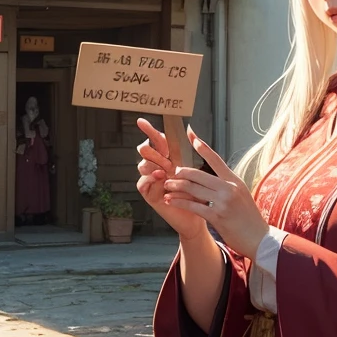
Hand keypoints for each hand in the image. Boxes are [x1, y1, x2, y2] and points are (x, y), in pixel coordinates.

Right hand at [135, 117, 204, 240]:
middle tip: (159, 154)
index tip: (141, 121)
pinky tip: (158, 178)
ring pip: (143, 166)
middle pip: (146, 151)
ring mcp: (152, 181)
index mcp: (168, 159)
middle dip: (151, 150)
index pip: (156, 141)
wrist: (195, 216)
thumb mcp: (193, 169)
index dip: (148, 131)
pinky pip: (142, 184)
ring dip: (152, 166)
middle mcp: (157, 168)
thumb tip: (189, 129)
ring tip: (164, 170)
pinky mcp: (150, 195)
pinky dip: (149, 180)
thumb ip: (187, 152)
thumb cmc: (196, 192)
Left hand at [163, 129, 267, 260]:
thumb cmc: (249, 218)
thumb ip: (228, 185)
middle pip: (199, 174)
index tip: (192, 136)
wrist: (259, 238)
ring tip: (167, 185)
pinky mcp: (217, 216)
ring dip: (177, 186)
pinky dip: (179, 202)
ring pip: (193, 189)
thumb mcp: (242, 195)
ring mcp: (223, 202)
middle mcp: (229, 188)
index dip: (203, 147)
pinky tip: (170, 200)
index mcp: (235, 180)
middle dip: (182, 172)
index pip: (216, 159)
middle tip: (172, 171)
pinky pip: (193, 206)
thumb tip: (214, 177)